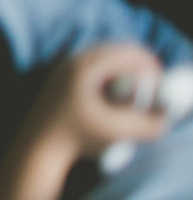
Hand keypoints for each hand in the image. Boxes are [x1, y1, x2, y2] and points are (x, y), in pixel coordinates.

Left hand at [27, 43, 167, 161]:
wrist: (38, 148)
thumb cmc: (75, 138)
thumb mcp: (115, 132)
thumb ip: (146, 125)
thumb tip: (161, 119)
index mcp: (84, 67)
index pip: (125, 52)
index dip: (146, 64)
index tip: (158, 82)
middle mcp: (71, 63)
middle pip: (113, 51)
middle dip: (135, 65)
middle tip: (150, 84)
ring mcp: (63, 70)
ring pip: (100, 59)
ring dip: (120, 70)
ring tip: (133, 90)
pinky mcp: (59, 81)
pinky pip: (90, 68)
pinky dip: (106, 75)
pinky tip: (113, 94)